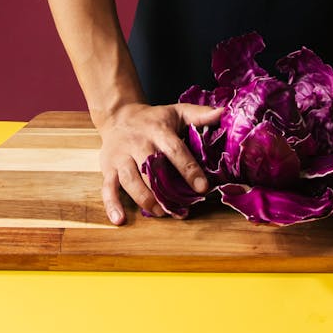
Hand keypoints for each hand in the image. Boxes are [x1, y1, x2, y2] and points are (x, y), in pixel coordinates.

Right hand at [97, 101, 224, 224]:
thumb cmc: (154, 118)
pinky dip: (112, 204)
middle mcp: (139, 143)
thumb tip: (225, 112)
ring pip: (131, 181)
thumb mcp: (177, 112)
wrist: (119, 115)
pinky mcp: (108, 167)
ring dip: (146, 200)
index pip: (175, 151)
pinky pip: (107, 187)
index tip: (202, 188)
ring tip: (162, 214)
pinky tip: (120, 219)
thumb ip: (200, 114)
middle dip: (166, 191)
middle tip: (182, 210)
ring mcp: (121, 156)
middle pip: (151, 169)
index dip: (189, 170)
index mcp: (158, 131)